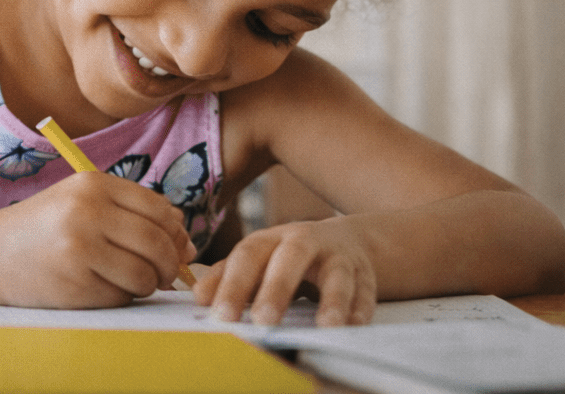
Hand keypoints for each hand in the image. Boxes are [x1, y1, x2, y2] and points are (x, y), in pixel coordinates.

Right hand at [0, 171, 193, 307]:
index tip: (171, 246)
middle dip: (168, 264)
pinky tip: (103, 287)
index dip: (174, 233)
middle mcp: (88, 211)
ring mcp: (80, 248)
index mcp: (92, 184)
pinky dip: (123, 297)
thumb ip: (131, 214)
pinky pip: (123, 296)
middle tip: (162, 273)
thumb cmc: (41, 228)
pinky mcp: (75, 283)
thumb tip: (188, 245)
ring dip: (148, 284)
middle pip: (158, 242)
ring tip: (130, 280)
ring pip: (146, 274)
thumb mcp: (80, 202)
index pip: (160, 209)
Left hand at [194, 218, 376, 325]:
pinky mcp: (365, 274)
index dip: (234, 283)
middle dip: (277, 289)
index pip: (248, 255)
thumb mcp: (258, 259)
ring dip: (332, 300)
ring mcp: (338, 256)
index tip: (221, 314)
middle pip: (291, 258)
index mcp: (271, 238)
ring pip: (337, 274)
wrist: (344, 239)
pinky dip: (360, 308)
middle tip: (263, 320)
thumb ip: (227, 276)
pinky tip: (353, 324)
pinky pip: (366, 291)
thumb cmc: (287, 256)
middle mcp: (305, 241)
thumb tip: (199, 298)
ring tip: (325, 326)